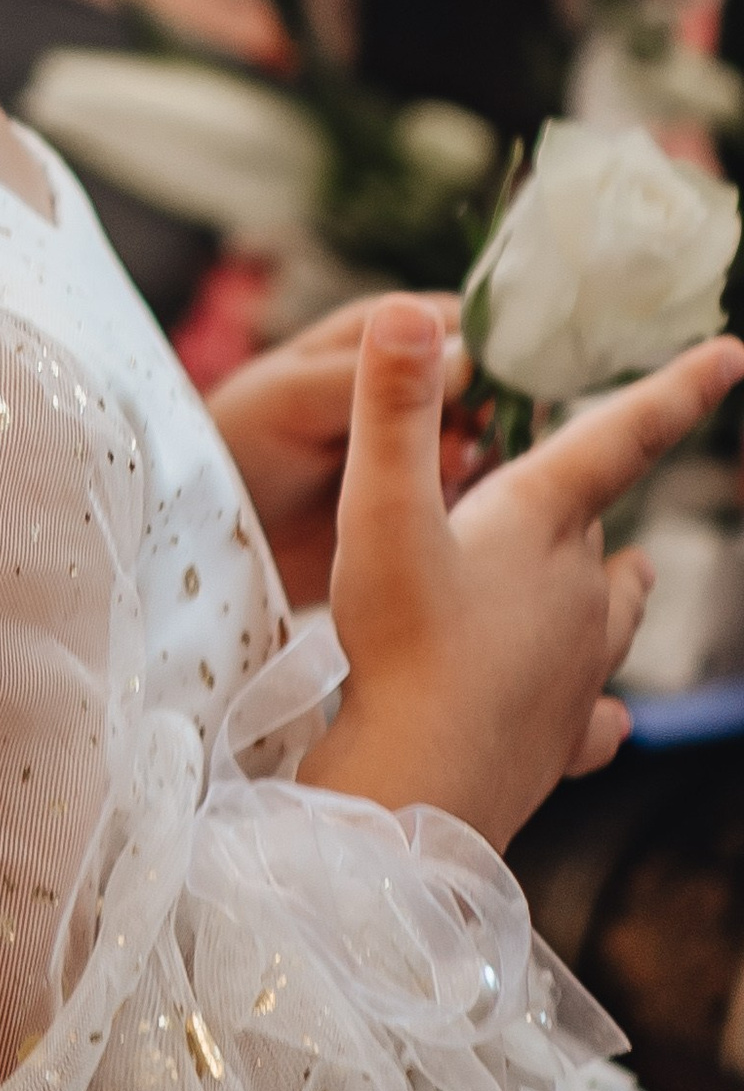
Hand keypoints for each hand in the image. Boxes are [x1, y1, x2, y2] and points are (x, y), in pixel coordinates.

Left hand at [206, 291, 478, 607]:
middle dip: (490, 415)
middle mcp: (414, 388)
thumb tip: (469, 359)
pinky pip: (479, 500)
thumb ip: (374, 380)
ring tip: (443, 480)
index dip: (492, 353)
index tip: (492, 392)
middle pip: (493, 388)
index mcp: (382, 336)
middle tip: (458, 446)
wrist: (206, 527)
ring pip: (493, 445)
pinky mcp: (427, 506)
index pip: (467, 326)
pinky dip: (475, 507)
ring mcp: (425, 449)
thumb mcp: (294, 398)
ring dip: (482, 461)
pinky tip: (447, 519)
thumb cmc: (235, 441)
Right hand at [302, 295, 743, 845]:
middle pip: (599, 525)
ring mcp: (579, 666)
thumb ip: (390, 406)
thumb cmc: (400, 639)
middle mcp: (579, 590)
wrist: (422, 782)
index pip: (621, 436)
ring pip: (616, 609)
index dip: (677, 391)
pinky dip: (595, 702)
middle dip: (579, 501)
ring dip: (610, 587)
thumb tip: (407, 308)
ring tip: (613, 577)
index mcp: (541, 523)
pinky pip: (597, 711)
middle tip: (538, 486)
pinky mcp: (565, 734)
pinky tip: (599, 713)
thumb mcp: (380, 507)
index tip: (731, 354)